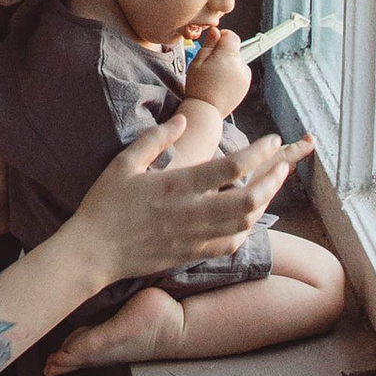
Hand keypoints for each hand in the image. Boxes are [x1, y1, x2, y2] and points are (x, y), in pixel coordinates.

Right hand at [62, 120, 270, 288]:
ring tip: (271, 187)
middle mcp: (190, 213)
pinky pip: (230, 244)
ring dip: (264, 204)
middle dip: (272, 180)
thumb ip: (156, 138)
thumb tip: (183, 120)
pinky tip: (249, 217)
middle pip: (248, 199)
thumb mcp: (124, 163)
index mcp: (176, 185)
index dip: (258, 152)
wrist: (93, 252)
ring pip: (244, 223)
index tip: (271, 140)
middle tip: (282, 165)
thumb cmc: (105, 204)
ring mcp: (193, 237)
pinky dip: (246, 229)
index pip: (230, 167)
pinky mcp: (191, 255)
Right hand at [183, 28, 252, 116]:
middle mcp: (240, 65)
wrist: (206, 109)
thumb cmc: (199, 87)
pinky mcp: (246, 85)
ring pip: (237, 61)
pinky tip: (221, 82)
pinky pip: (240, 72)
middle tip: (210, 65)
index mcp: (228, 57)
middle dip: (223, 53)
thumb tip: (216, 31)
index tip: (213, 43)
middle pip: (234, 49)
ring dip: (228, 64)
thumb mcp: (197, 62)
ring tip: (215, 76)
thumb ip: (209, 44)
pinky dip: (232, 74)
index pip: (232, 36)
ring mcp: (245, 76)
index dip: (222, 37)